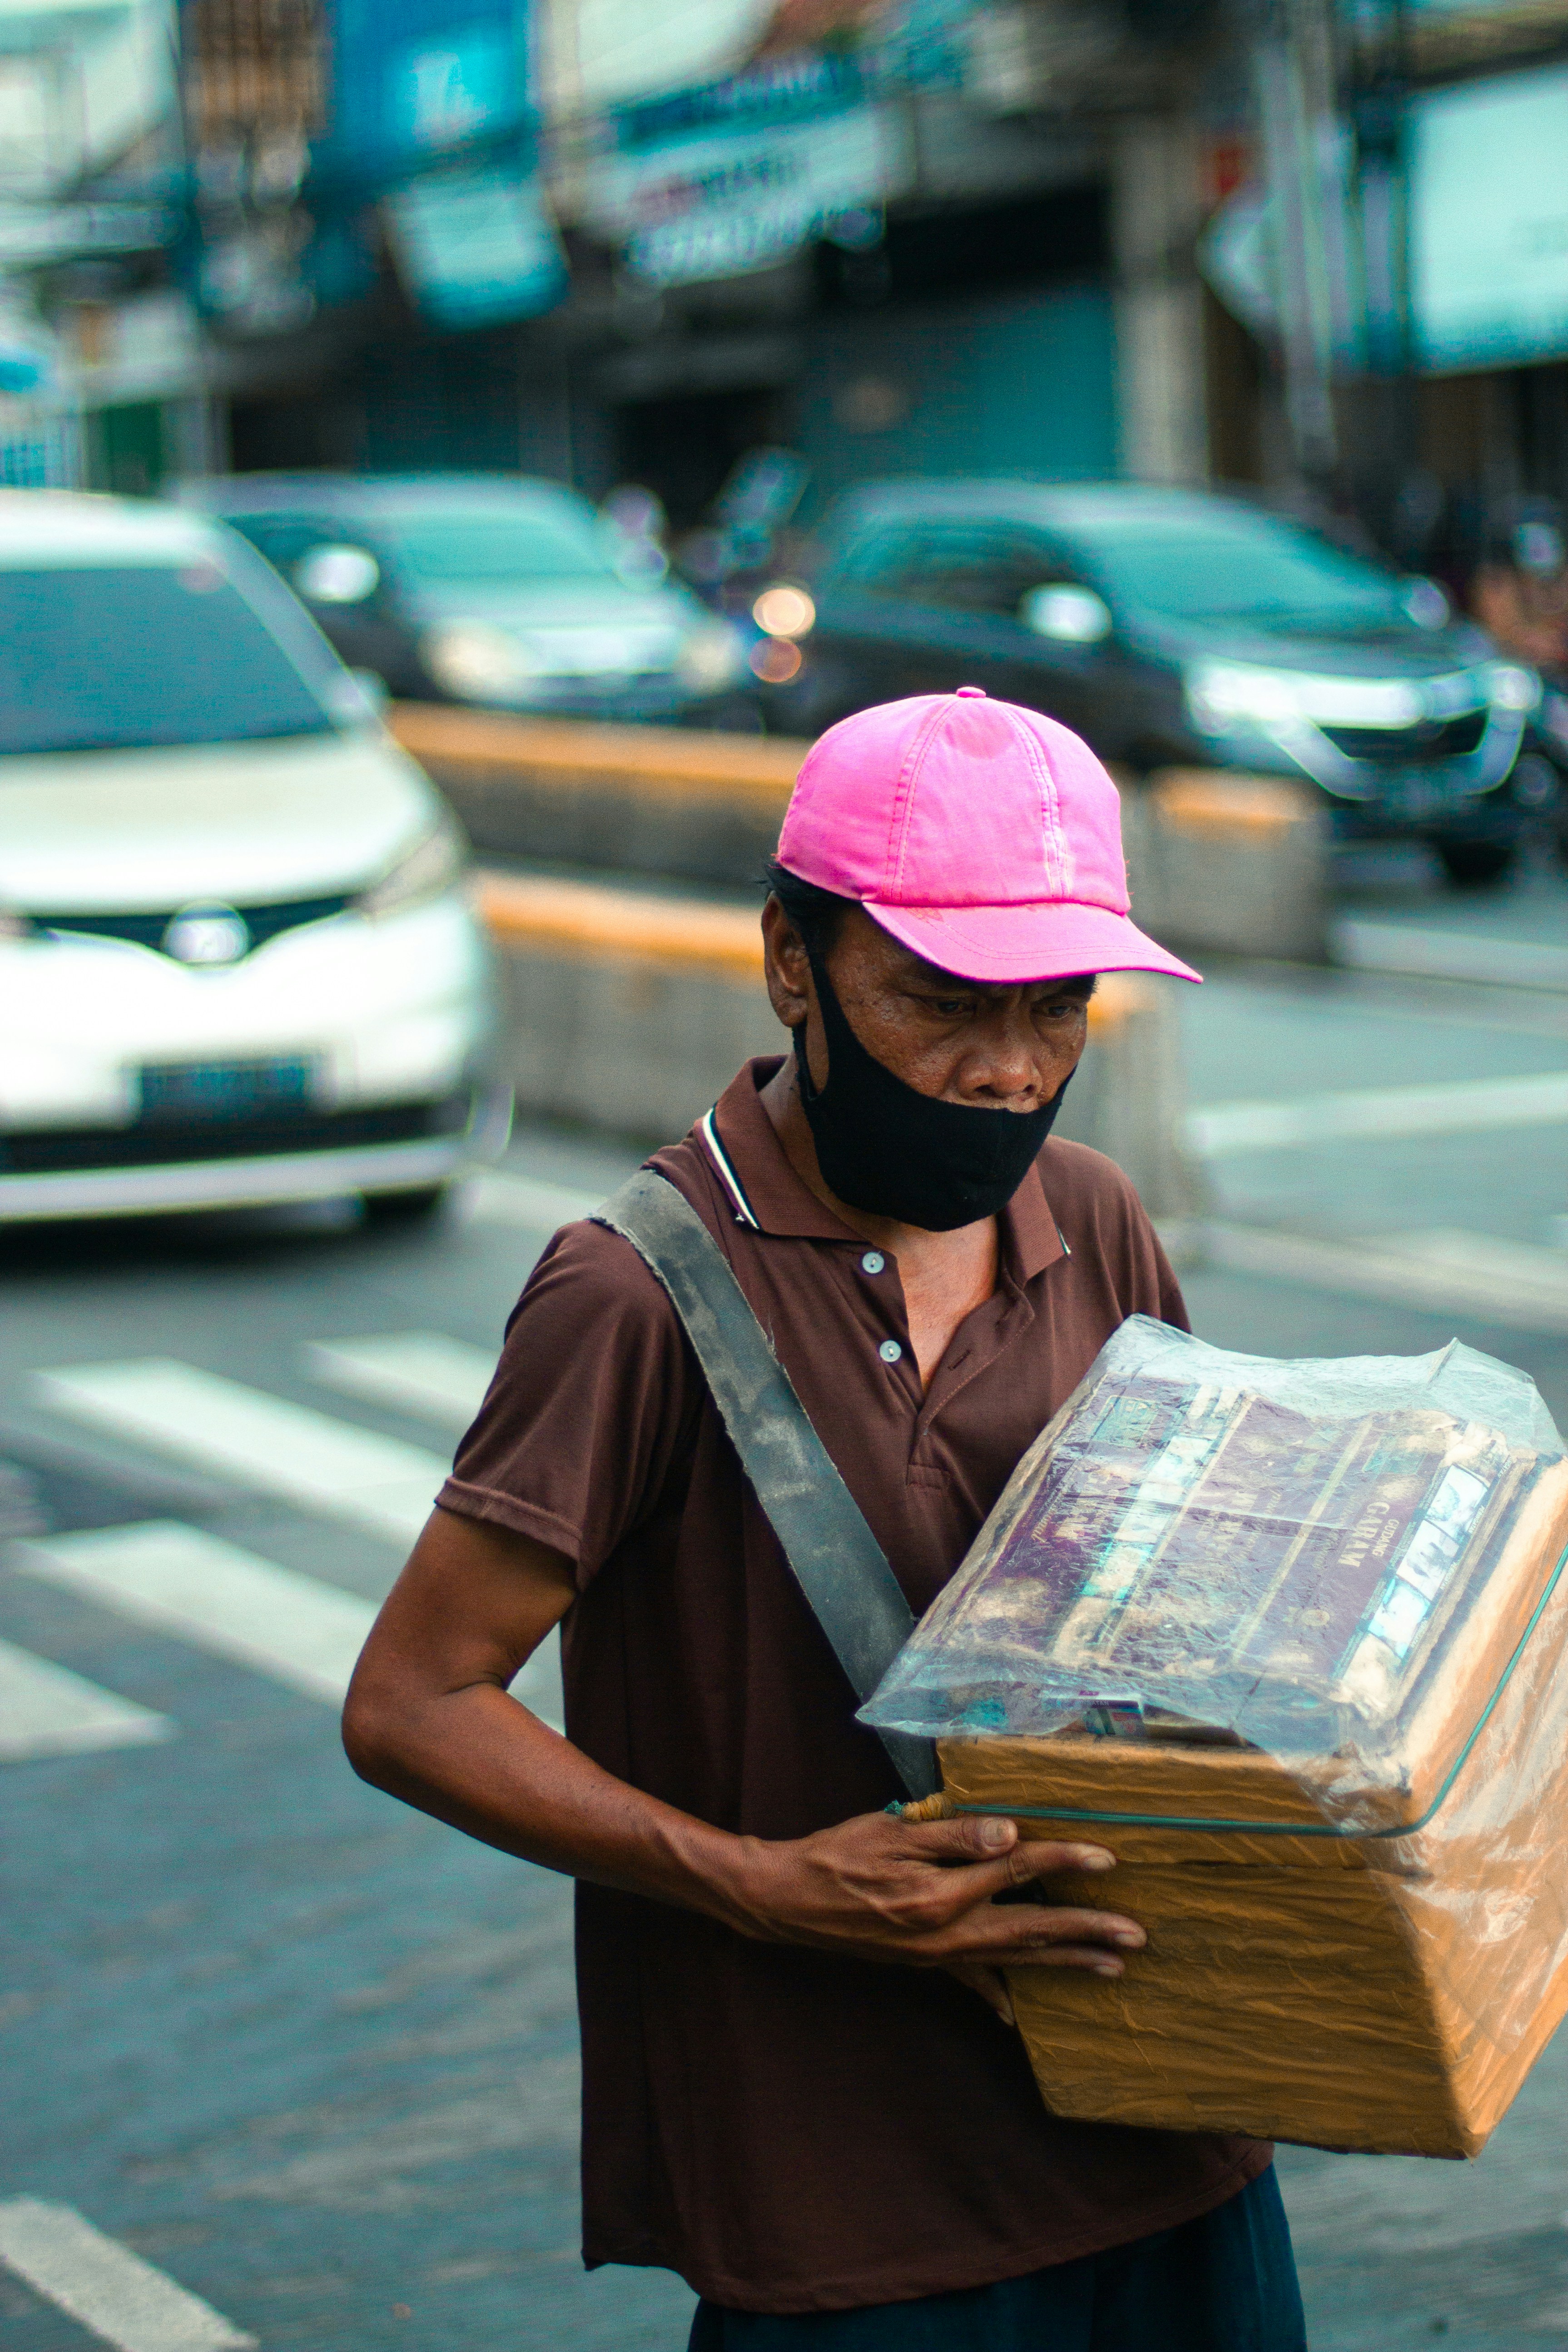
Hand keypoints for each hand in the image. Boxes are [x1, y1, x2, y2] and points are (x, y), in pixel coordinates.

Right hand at [721, 1810, 1142, 1984]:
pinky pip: (970, 1981)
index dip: (1063, 1861)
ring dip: (1063, 1962)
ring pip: (1012, 1959)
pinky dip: (997, 1994)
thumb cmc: (837, 1854)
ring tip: (1111, 1966)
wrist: (785, 1900)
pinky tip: (1017, 2012)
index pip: (1016, 1872)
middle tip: (1137, 1936)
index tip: (1107, 1858)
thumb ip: (952, 1834)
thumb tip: (1010, 1835)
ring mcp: (935, 1954)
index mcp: (941, 1895)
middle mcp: (945, 1933)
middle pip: (1030, 1930)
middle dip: (1086, 1931)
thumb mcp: (892, 1831)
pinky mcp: (921, 1961)